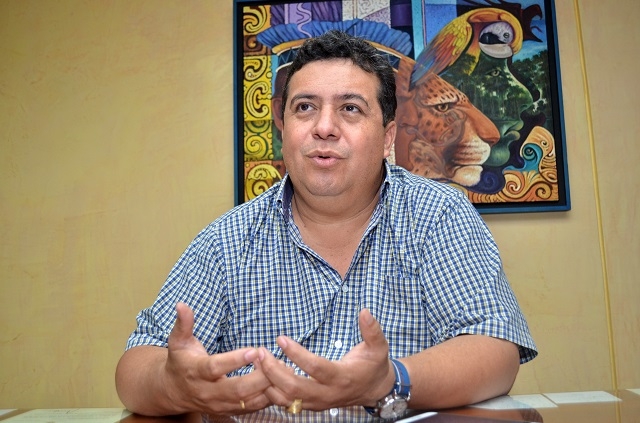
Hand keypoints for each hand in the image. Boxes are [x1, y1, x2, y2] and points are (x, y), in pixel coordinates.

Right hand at [163, 302, 272, 414]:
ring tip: (281, 367)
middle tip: (273, 359)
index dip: (235, 360)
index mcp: (196, 372)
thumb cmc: (181, 361)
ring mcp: (220, 404)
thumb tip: (182, 304)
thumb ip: (183, 323)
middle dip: (259, 376)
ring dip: (267, 386)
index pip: (216, 368)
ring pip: (248, 401)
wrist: (174, 391)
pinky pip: (252, 408)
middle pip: (237, 390)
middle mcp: (208, 392)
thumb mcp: (178, 341)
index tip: (254, 350)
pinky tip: (278, 380)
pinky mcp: (229, 410)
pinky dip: (268, 396)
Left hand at [258, 309, 395, 410]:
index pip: (315, 368)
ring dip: (268, 382)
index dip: (297, 354)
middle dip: (273, 371)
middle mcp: (327, 394)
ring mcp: (317, 402)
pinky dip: (271, 391)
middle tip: (260, 352)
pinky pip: (286, 403)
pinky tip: (262, 374)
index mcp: (341, 377)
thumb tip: (365, 311)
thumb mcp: (379, 347)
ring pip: (286, 399)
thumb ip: (372, 330)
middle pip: (294, 388)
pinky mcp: (310, 405)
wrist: (375, 390)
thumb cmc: (374, 364)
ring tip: (256, 361)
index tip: (281, 339)